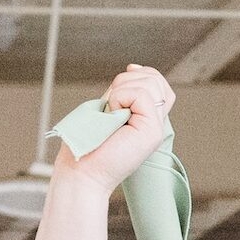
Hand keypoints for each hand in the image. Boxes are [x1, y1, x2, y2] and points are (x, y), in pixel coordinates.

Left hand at [62, 65, 175, 193]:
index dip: (141, 73)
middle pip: (154, 78)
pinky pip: (141, 94)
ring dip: (121, 90)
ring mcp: (157, 127)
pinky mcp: (153, 131)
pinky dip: (119, 98)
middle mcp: (155, 122)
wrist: (81, 172)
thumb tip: (134, 67)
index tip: (118, 84)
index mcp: (146, 117)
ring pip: (150, 82)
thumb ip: (124, 90)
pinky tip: (112, 117)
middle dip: (126, 80)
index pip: (158, 82)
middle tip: (110, 106)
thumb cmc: (87, 144)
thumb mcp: (109, 107)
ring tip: (111, 114)